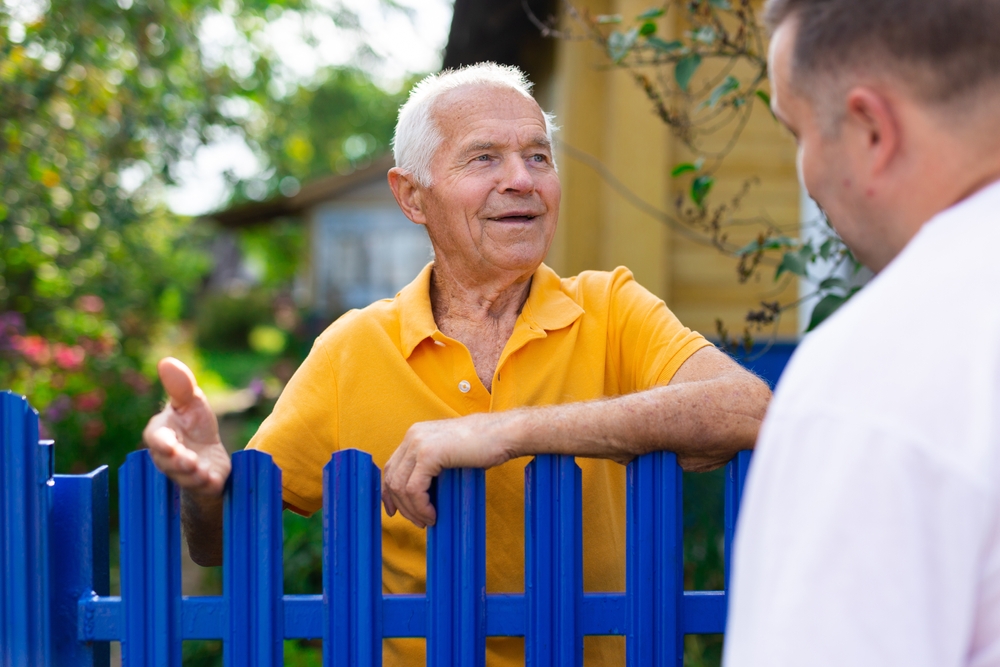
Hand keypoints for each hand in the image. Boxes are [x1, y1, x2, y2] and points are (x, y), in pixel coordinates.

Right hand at [142, 357, 230, 495]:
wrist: (211, 455)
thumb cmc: (195, 425)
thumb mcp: (191, 403)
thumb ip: (180, 387)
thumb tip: (166, 361)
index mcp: (162, 436)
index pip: (155, 439)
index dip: (161, 443)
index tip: (169, 445)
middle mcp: (170, 458)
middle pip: (168, 462)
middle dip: (177, 462)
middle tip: (187, 460)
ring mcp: (186, 474)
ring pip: (185, 477)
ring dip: (192, 475)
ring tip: (199, 470)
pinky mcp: (204, 485)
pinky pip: (203, 488)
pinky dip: (207, 485)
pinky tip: (211, 480)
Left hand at [381, 412, 518, 527]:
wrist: (503, 434)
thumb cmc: (484, 445)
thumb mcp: (449, 452)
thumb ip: (431, 465)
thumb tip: (420, 493)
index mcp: (416, 434)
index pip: (391, 467)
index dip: (388, 492)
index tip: (394, 510)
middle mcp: (413, 435)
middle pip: (392, 478)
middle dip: (401, 505)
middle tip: (417, 521)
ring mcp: (419, 443)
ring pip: (401, 487)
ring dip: (412, 509)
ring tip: (427, 520)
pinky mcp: (429, 454)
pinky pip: (415, 490)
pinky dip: (421, 507)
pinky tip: (433, 514)